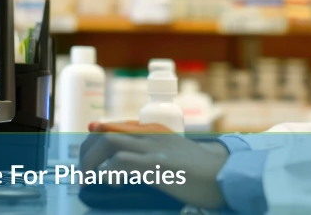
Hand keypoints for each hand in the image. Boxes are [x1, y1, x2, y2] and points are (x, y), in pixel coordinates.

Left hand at [79, 122, 229, 209]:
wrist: (227, 175)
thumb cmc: (205, 174)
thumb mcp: (176, 158)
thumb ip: (156, 158)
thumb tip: (132, 172)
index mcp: (155, 132)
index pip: (116, 127)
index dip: (94, 138)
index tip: (85, 153)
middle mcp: (151, 135)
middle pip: (106, 132)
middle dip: (87, 152)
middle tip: (83, 172)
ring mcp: (154, 148)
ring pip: (109, 143)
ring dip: (92, 162)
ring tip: (89, 179)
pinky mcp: (157, 164)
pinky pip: (122, 163)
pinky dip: (108, 173)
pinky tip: (109, 183)